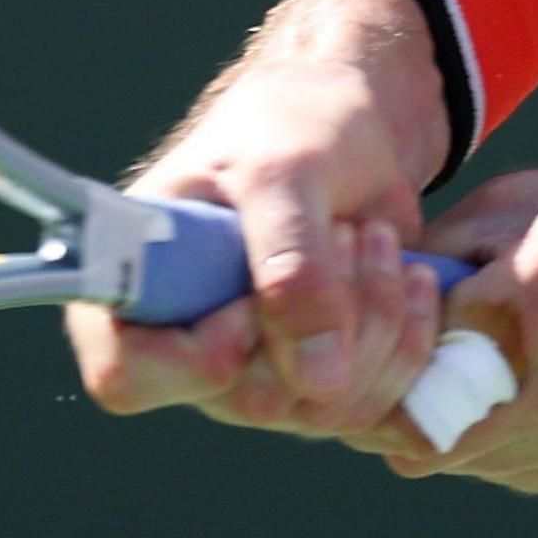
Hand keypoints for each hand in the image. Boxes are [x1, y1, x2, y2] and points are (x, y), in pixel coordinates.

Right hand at [65, 0, 453, 435]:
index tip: (249, 299)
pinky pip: (374, 404)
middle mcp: (189, 348)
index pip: (127, 377)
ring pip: (325, 406)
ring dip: (374, 317)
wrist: (349, 130)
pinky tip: (411, 275)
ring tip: (376, 236)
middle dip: (323, 310)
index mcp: (137, 286)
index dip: (195, 357)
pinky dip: (407, 338)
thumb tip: (318, 381)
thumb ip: (291, 265)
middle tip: (345, 229)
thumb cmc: (289, 131)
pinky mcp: (321, 383)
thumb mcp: (283, 173)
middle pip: (254, 399)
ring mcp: (257, 374)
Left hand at [366, 155, 537, 500]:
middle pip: (425, 422)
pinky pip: (527, 475)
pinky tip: (530, 396)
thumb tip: (384, 283)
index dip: (377, 337)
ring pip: (471, 460)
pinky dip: (510, 444)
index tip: (368, 329)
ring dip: (452, 427)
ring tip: (466, 378)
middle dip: (399, 400)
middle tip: (390, 374)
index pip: (406, 344)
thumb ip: (460, 241)